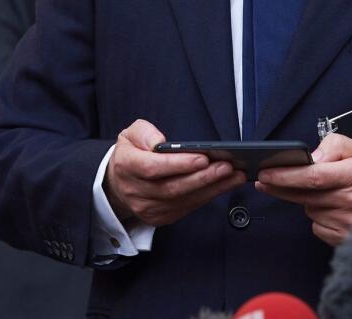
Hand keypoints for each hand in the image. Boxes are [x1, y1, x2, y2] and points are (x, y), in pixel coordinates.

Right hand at [103, 120, 245, 226]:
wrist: (118, 183)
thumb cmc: (131, 154)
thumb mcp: (130, 134)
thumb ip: (144, 132)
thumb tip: (160, 142)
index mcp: (126, 166)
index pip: (153, 167)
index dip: (178, 164)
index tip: (202, 157)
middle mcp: (135, 191)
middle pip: (172, 187)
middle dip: (203, 177)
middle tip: (226, 166)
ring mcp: (147, 208)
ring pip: (183, 200)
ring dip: (211, 188)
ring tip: (233, 175)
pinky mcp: (159, 217)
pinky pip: (187, 208)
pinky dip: (207, 197)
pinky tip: (223, 186)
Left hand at [256, 133, 351, 246]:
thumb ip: (334, 146)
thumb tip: (310, 157)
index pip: (313, 177)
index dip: (285, 176)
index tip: (266, 173)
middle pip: (305, 196)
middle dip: (281, 187)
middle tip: (266, 180)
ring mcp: (350, 223)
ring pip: (310, 210)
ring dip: (307, 200)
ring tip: (327, 192)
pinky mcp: (346, 239)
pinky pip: (318, 226)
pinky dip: (319, 216)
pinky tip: (334, 208)